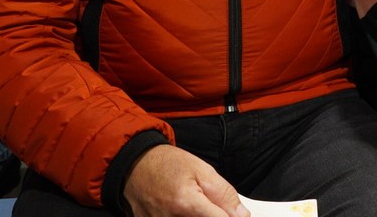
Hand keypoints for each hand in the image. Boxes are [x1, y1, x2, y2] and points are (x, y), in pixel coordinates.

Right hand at [123, 145, 249, 216]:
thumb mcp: (202, 170)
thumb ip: (224, 194)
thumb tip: (242, 215)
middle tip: (207, 205)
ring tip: (192, 206)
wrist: (134, 165)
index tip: (231, 213)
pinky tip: (182, 210)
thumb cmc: (167, 164)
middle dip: (212, 215)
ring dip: (199, 216)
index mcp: (187, 203)